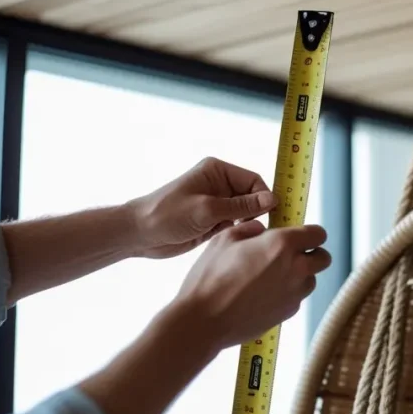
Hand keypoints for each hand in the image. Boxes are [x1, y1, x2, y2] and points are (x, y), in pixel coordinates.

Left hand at [128, 157, 276, 258]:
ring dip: (249, 224)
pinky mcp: (213, 221)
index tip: (271, 215)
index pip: (253, 180)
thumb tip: (272, 200)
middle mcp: (220, 185)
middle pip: (253, 196)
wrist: (140, 234)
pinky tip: (237, 242)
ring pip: (246, 213)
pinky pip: (236, 225)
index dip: (264, 197)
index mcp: (218, 171)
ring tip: (248, 238)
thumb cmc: (168, 214)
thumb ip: (242, 206)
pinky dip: (239, 233)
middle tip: (262, 230)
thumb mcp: (208, 209)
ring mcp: (217, 204)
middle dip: (258, 212)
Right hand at [173, 220, 331, 349]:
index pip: (318, 233)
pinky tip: (263, 293)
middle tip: (289, 254)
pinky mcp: (289, 313)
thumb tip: (261, 229)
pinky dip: (287, 293)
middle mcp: (296, 269)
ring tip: (271, 275)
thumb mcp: (225, 239)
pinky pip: (297, 297)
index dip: (309, 233)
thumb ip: (250, 228)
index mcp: (283, 245)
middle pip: (323, 258)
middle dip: (311, 253)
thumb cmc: (211, 278)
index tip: (298, 235)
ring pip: (311, 279)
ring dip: (300, 275)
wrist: (203, 320)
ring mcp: (295, 293)